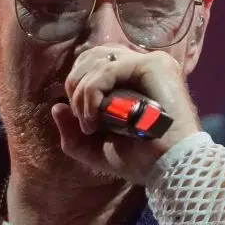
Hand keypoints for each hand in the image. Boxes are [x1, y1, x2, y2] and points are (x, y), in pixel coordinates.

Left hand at [54, 44, 202, 183]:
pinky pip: (106, 70)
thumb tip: (56, 107)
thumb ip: (73, 132)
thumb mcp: (96, 149)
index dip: (78, 85)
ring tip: (90, 125)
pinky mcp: (154, 65)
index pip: (95, 61)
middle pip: (91, 55)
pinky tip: (95, 119)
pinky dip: (91, 95)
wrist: (168, 169)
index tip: (83, 119)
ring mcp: (150, 62)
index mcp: (134, 79)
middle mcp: (143, 66)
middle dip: (75, 86)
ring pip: (96, 61)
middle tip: (83, 120)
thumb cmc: (140, 160)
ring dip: (82, 96)